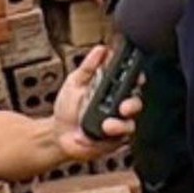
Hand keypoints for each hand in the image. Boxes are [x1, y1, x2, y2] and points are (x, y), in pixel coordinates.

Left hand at [51, 45, 140, 161]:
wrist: (56, 135)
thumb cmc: (68, 109)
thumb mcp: (75, 82)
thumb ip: (89, 66)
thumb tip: (101, 50)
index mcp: (114, 90)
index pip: (132, 81)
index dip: (138, 78)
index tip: (136, 77)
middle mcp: (120, 107)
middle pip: (136, 103)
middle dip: (133, 104)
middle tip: (124, 106)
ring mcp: (118, 125)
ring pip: (130, 124)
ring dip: (121, 125)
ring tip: (108, 125)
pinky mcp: (113, 142)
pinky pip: (119, 141)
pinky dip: (111, 139)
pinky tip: (101, 135)